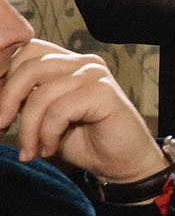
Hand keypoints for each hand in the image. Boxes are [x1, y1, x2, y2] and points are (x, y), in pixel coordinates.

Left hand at [0, 40, 167, 183]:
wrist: (121, 163)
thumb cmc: (83, 141)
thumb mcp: (42, 117)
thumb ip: (24, 99)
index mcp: (66, 63)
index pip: (26, 51)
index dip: (4, 76)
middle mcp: (82, 62)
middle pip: (29, 66)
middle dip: (7, 100)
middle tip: (1, 127)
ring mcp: (95, 75)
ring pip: (42, 93)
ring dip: (28, 128)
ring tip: (30, 150)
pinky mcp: (104, 93)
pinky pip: (60, 110)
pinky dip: (48, 134)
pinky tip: (50, 148)